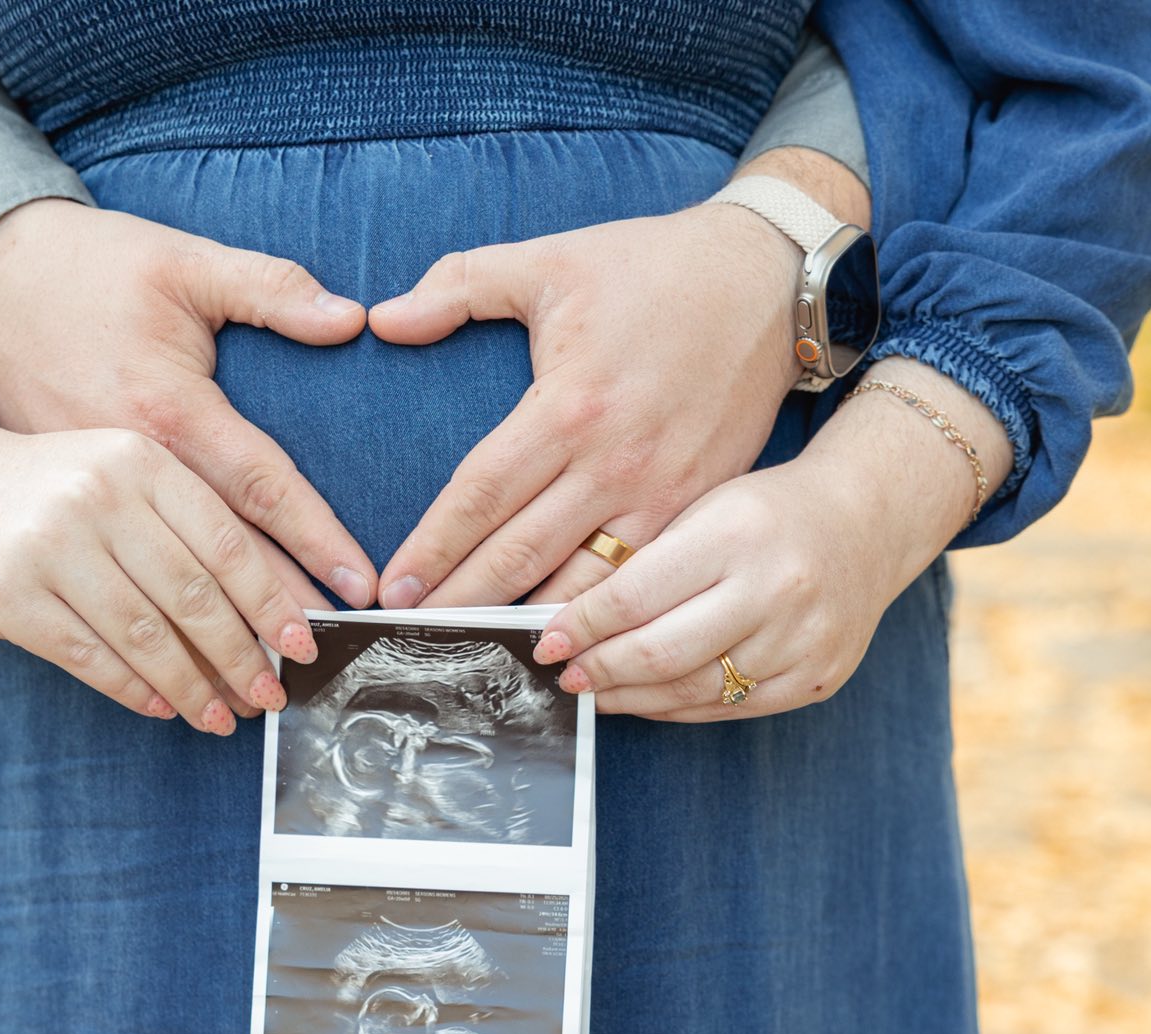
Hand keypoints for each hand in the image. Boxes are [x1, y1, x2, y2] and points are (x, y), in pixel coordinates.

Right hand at [0, 344, 320, 733]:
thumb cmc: (56, 486)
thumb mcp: (124, 473)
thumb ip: (188, 526)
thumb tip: (269, 613)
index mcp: (140, 462)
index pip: (225, 543)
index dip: (271, 602)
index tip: (303, 646)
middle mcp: (97, 498)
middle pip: (191, 596)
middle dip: (241, 657)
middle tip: (270, 695)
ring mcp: (47, 547)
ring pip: (143, 636)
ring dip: (192, 686)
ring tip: (222, 716)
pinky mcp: (7, 596)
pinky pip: (89, 656)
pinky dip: (134, 688)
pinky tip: (163, 706)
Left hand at [366, 149, 869, 609]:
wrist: (767, 280)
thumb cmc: (652, 267)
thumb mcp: (550, 259)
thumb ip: (459, 285)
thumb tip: (383, 319)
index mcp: (568, 405)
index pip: (480, 494)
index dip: (433, 548)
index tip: (394, 590)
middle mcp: (614, 462)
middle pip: (520, 554)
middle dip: (463, 603)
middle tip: (415, 641)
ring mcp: (663, 494)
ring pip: (583, 584)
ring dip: (529, 626)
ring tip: (479, 657)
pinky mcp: (700, 507)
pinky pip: (640, 580)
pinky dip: (599, 618)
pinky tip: (566, 644)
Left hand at [529, 359, 1010, 720]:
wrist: (866, 522)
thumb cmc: (766, 511)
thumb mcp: (704, 508)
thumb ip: (645, 561)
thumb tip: (567, 621)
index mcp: (736, 533)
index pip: (635, 595)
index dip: (581, 626)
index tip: (544, 640)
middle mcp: (776, 588)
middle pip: (660, 653)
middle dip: (598, 669)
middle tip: (563, 673)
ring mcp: (801, 640)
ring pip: (692, 689)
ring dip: (630, 696)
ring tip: (594, 688)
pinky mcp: (815, 677)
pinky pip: (729, 706)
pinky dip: (677, 706)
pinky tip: (645, 697)